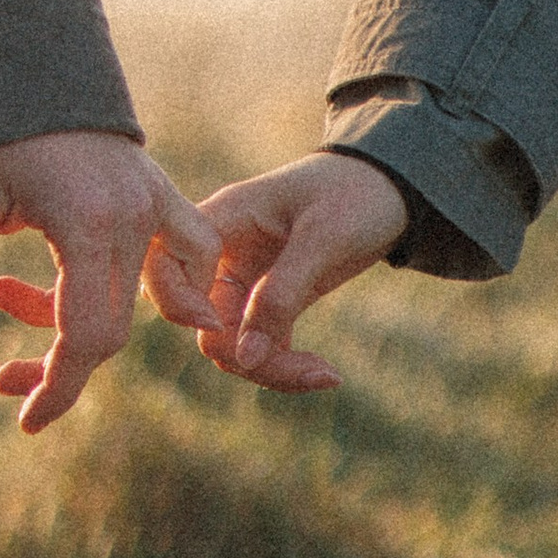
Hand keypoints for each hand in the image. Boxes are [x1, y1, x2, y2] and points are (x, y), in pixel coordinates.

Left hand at [0, 130, 221, 434]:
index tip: (28, 421)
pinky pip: (188, 253)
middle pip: (115, 329)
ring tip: (53, 346)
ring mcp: (156, 203)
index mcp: (85, 226)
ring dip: (105, 332)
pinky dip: (172, 287)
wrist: (24, 69)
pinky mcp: (163, 194)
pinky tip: (137, 305)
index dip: (59, 388)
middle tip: (14, 388)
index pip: (87, 337)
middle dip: (68, 370)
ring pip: (148, 301)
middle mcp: (134, 217)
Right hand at [192, 153, 409, 392]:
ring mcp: (244, 280)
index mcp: (221, 221)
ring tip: (327, 375)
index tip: (223, 325)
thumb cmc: (357, 191)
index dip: (180, 305)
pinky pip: (259, 348)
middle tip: (311, 369)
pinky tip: (327, 374)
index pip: (164, 269)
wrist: (393, 183)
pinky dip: (286, 366)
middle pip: (204, 325)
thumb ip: (281, 295)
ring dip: (272, 370)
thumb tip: (245, 357)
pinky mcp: (269, 301)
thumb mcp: (324, 237)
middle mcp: (223, 254)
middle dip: (247, 357)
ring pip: (231, 346)